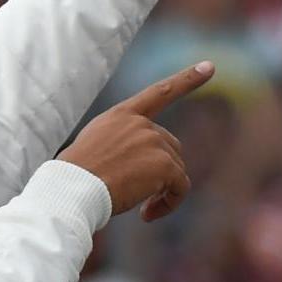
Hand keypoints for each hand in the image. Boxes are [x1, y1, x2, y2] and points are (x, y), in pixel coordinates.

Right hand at [61, 62, 214, 219]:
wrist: (72, 189)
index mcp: (120, 115)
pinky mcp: (164, 163)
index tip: (209, 67)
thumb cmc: (74, 179)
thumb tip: (150, 167)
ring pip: (175, 169)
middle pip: (169, 146)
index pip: (159, 93)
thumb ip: (122, 145)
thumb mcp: (93, 149)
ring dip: (163, 190)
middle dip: (160, 171)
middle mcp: (139, 123)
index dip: (187, 79)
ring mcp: (152, 140)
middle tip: (141, 198)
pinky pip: (180, 187)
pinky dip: (170, 203)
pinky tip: (147, 214)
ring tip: (140, 208)